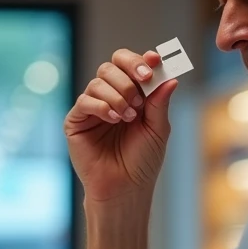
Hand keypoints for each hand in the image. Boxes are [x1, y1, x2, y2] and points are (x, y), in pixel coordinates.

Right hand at [64, 49, 178, 203]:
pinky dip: (102, 105)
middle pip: (112, 66)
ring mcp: (93, 108)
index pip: (132, 66)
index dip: (141, 60)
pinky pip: (85, 100)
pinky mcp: (77, 121)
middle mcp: (111, 97)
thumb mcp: (157, 129)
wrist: (125, 188)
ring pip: (99, 81)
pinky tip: (114, 119)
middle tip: (142, 87)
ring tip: (128, 116)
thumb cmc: (142, 161)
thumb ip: (160, 102)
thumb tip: (170, 77)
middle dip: (129, 73)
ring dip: (118, 94)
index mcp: (132, 95)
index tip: (155, 61)